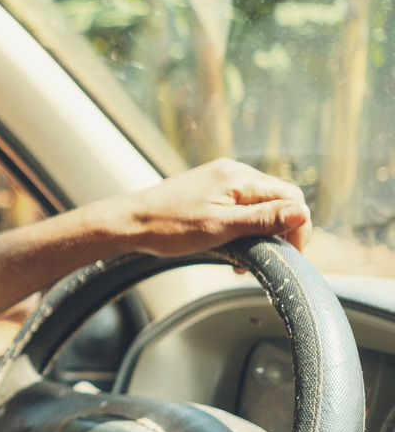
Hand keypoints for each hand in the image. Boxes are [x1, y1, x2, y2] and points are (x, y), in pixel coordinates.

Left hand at [103, 158, 311, 256]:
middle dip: (278, 232)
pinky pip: (239, 207)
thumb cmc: (168, 227)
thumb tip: (302, 213)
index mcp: (238, 177)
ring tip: (243, 259)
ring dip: (259, 233)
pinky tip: (230, 247)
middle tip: (268, 258)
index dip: (297, 227)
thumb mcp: (221, 227)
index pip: (290, 197)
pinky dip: (242, 228)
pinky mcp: (208, 191)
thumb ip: (262, 219)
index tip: (290, 253)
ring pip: (258, 206)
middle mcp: (232, 173)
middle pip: (277, 200)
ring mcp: (219, 181)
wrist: (129, 223)